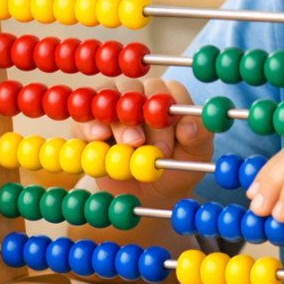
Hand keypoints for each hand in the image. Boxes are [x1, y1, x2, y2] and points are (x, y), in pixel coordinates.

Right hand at [74, 76, 213, 202]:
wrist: (147, 193)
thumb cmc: (176, 167)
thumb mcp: (195, 156)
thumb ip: (199, 138)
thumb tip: (189, 128)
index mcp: (170, 95)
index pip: (169, 92)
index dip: (167, 115)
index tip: (166, 145)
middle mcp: (141, 92)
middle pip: (136, 91)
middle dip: (137, 116)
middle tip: (140, 144)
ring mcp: (112, 102)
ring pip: (109, 98)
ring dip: (116, 121)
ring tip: (124, 144)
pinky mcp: (88, 119)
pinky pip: (84, 114)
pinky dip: (89, 124)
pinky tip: (97, 137)